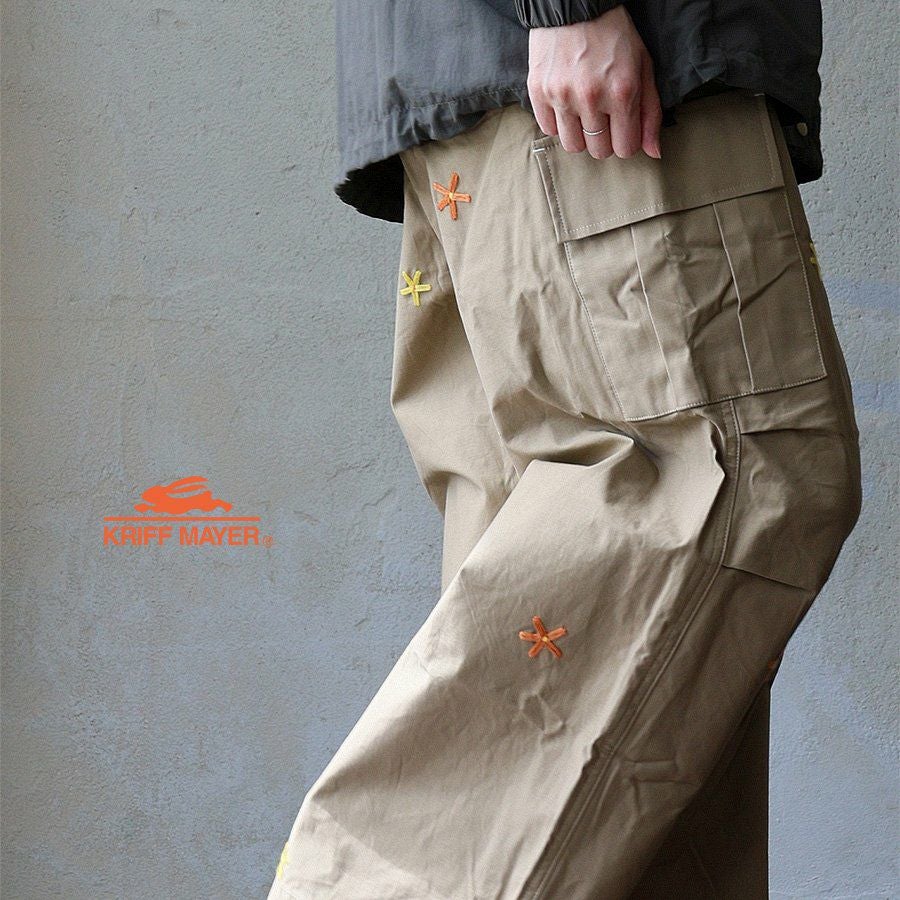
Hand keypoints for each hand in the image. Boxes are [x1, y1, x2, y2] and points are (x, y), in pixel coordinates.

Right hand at [526, 6, 662, 159]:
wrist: (575, 4)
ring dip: (580, 135)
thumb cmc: (614, 35)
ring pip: (573, 146)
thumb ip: (651, 112)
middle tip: (603, 117)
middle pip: (599, 151)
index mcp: (622, 92)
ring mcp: (562, 96)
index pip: (625, 148)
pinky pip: (549, 130)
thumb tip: (654, 152)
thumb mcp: (643, 67)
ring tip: (583, 113)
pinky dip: (559, 123)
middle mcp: (591, 98)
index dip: (626, 141)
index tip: (622, 128)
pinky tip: (566, 104)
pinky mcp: (539, 92)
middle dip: (604, 139)